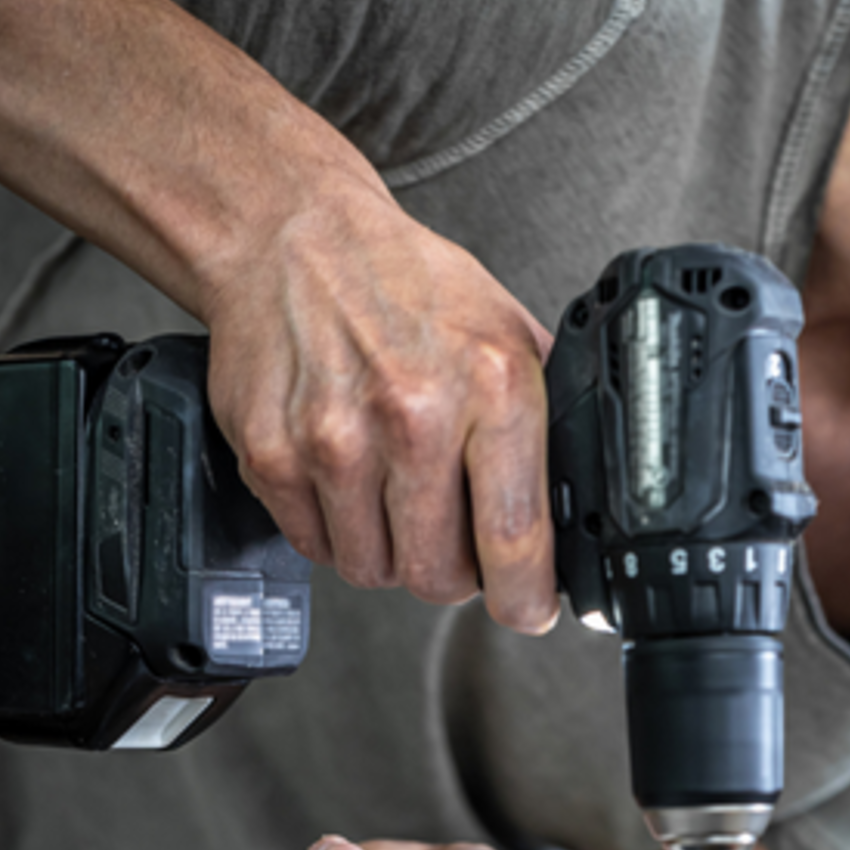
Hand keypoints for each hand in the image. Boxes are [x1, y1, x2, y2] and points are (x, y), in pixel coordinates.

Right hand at [198, 183, 560, 632]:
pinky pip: (317, 548)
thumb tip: (576, 506)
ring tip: (396, 493)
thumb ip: (543, 420)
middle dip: (454, 573)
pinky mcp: (272, 456)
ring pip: (376, 571)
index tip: (529, 610)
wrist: (293, 238)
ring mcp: (335, 440)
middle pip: (440, 574)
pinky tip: (349, 479)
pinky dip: (338, 532)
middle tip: (454, 538)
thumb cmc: (406, 285)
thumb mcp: (507, 334)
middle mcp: (413, 415)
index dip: (525, 596)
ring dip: (392, 552)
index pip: (515, 534)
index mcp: (491, 386)